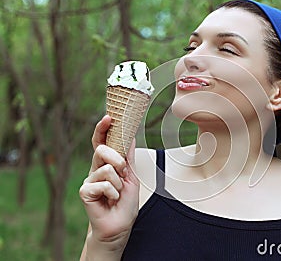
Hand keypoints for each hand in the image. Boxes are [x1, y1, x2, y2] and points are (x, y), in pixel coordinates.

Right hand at [79, 115, 139, 256]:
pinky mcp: (85, 191)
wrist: (120, 226)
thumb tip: (130, 137)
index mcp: (106, 164)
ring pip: (107, 169)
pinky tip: (110, 201)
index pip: (102, 142)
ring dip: (119, 183)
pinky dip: (113, 193)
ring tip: (116, 193)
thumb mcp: (131, 177)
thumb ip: (129, 157)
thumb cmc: (124, 203)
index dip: (103, 129)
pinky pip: (103, 184)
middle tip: (122, 174)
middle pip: (103, 150)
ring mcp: (89, 180)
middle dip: (118, 160)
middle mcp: (96, 169)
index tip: (109, 117)